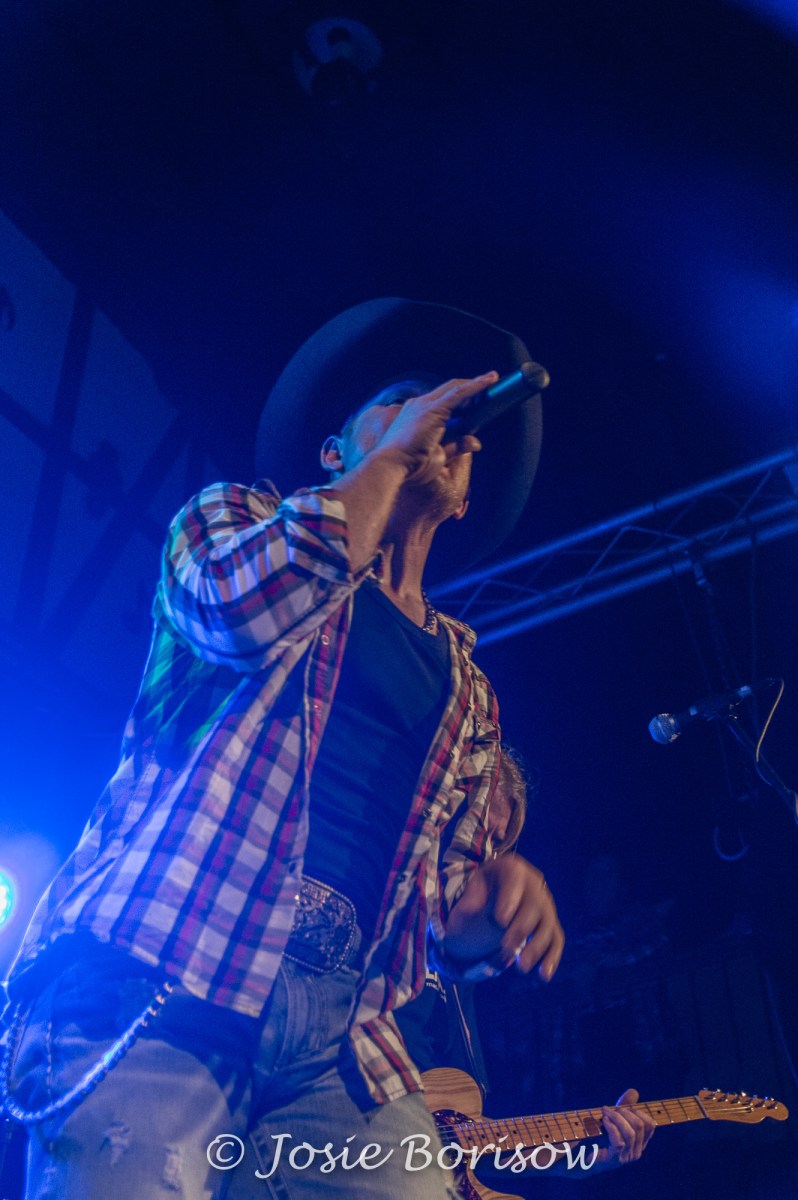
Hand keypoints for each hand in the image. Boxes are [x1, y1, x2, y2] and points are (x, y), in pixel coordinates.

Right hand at [373, 373, 495, 484]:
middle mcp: (418, 405)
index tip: (475, 396)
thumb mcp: (439, 455)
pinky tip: (489, 382)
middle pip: (449, 390)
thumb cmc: (409, 466)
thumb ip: (457, 446)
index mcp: (416, 414)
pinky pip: (459, 393)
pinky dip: (475, 386)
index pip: (442, 399)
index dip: (460, 396)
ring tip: (493, 379)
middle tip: (489, 383)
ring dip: (476, 383)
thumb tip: (477, 442)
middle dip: (470, 385)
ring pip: (455, 388)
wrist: (389, 467)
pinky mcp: (432, 409)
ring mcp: (424, 405)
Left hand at [444, 856, 563, 979]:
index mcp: (514, 870)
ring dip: (536, 949)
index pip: (515, 881)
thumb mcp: (474, 887)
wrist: (500, 891)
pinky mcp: (552, 925)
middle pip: (535, 906)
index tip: (500, 920)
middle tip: (504, 948)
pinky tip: (543, 976)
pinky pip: (556, 941)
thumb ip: (471, 897)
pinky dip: (551, 959)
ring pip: (547, 926)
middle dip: (521, 930)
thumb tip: (468, 910)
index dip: (510, 899)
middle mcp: (535, 886)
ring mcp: (546, 906)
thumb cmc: (486, 888)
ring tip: (520, 967)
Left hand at [595, 1089, 655, 1167]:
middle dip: (625, 1112)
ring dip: (616, 1118)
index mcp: (639, 1143)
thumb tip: (634, 1091)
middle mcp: (636, 1152)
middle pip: (640, 1126)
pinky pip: (619, 1141)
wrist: (580, 1155)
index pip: (650, 1125)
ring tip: (605, 1112)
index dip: (638, 1112)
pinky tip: (603, 1121)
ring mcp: (626, 1157)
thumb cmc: (598, 1135)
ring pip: (630, 1133)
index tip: (624, 1107)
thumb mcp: (613, 1119)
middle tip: (610, 1109)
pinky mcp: (614, 1159)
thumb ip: (624, 1106)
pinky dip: (611, 1127)